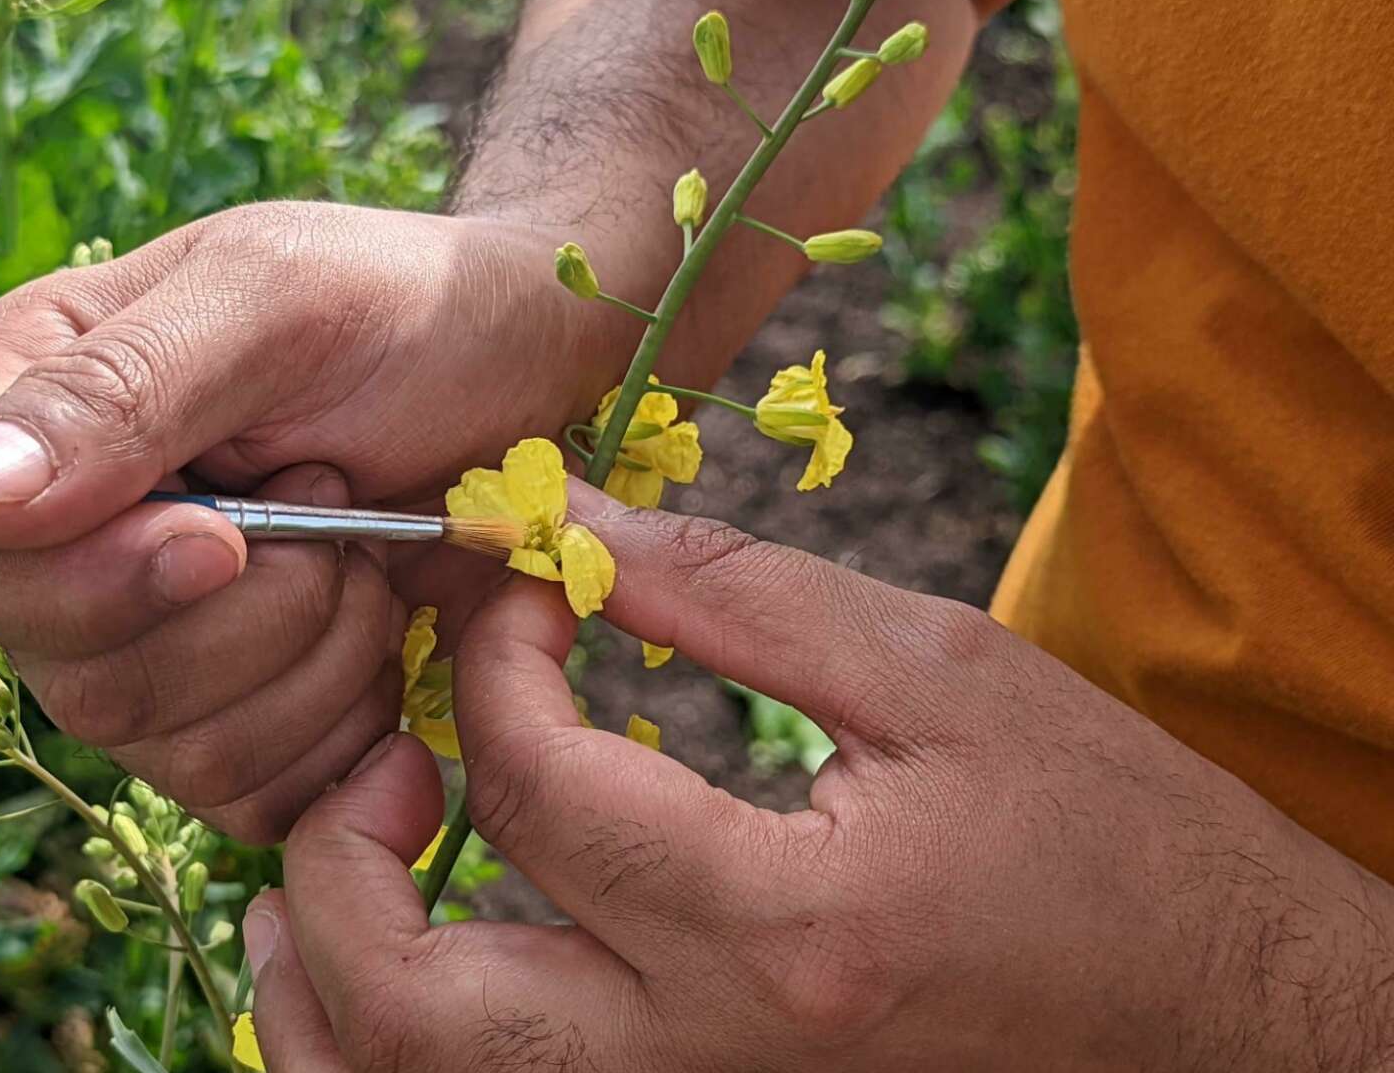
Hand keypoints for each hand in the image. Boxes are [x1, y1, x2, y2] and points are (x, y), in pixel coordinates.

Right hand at [0, 203, 630, 841]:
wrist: (533, 371)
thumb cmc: (411, 305)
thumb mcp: (276, 301)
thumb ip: (117, 391)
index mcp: (36, 410)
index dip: (59, 588)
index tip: (216, 537)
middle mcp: (70, 541)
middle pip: (63, 681)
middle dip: (239, 619)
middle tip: (334, 500)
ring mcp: (151, 643)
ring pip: (165, 748)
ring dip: (310, 660)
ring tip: (371, 550)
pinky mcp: (240, 719)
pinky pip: (249, 793)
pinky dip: (344, 726)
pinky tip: (393, 631)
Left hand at [245, 482, 1393, 1069]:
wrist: (1227, 1027)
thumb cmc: (1113, 846)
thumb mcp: (940, 680)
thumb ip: (734, 597)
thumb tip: (571, 529)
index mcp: (780, 928)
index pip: (538, 785)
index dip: (495, 654)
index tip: (516, 587)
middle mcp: (708, 1066)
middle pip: (416, 1009)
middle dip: (339, 862)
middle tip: (382, 757)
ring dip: (320, 990)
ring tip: (323, 873)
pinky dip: (399, 1052)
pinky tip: (397, 973)